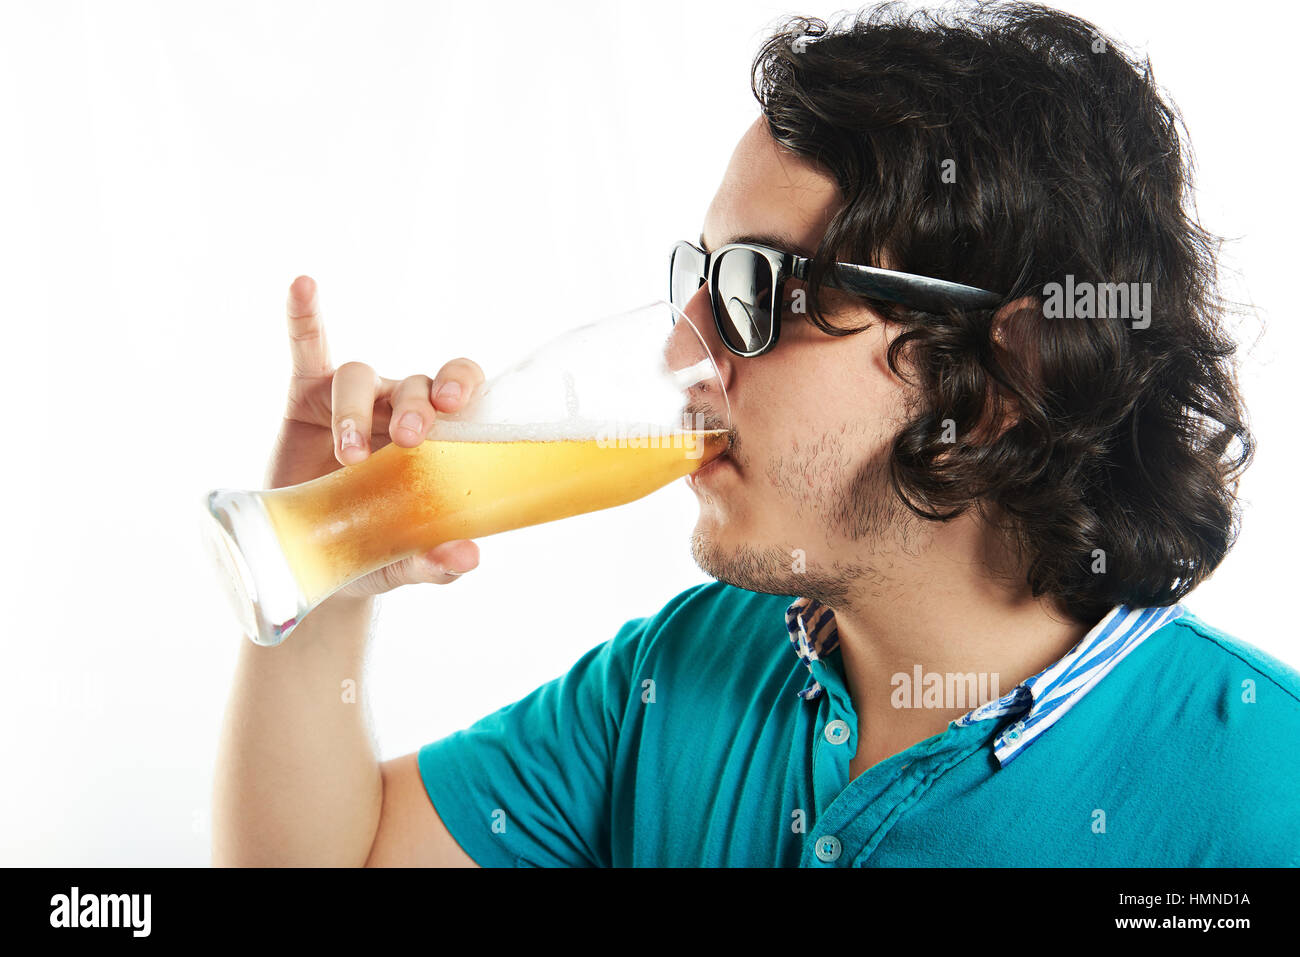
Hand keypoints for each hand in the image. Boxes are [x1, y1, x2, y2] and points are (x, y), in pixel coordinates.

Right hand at [265, 275, 485, 597]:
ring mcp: (352, 401)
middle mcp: (399, 408)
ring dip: (355, 410)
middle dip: (416, 407)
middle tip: (411, 442)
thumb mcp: (404, 561)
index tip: (457, 404)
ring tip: (349, 457)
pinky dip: (304, 318)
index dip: (462, 383)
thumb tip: (468, 558)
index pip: (460, 387)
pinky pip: (306, 351)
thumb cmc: (373, 552)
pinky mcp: (303, 399)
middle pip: (414, 383)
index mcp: (438, 436)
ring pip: (359, 376)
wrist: (309, 565)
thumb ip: (435, 562)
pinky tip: (304, 286)